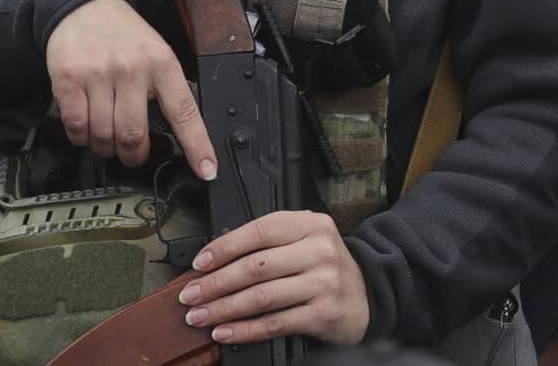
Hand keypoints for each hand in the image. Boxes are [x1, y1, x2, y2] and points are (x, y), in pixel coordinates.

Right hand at [44, 0, 216, 177]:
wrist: (85, 5)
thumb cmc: (125, 35)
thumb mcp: (157, 52)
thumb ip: (165, 87)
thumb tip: (176, 131)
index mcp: (163, 64)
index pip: (185, 112)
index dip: (197, 145)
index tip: (207, 169)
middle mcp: (133, 69)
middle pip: (135, 135)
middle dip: (134, 155)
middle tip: (132, 154)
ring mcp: (99, 74)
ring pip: (104, 135)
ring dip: (105, 147)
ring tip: (107, 139)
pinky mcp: (69, 79)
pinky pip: (76, 126)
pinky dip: (80, 137)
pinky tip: (86, 128)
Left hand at [181, 210, 370, 346]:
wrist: (367, 296)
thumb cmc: (325, 269)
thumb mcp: (306, 242)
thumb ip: (270, 244)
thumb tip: (215, 260)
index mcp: (312, 224)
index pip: (261, 230)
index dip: (225, 247)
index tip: (199, 263)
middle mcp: (320, 250)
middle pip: (256, 266)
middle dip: (215, 283)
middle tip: (189, 295)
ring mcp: (324, 282)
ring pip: (261, 296)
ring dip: (223, 308)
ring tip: (199, 316)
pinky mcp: (323, 313)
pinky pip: (274, 323)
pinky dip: (244, 330)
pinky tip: (224, 332)